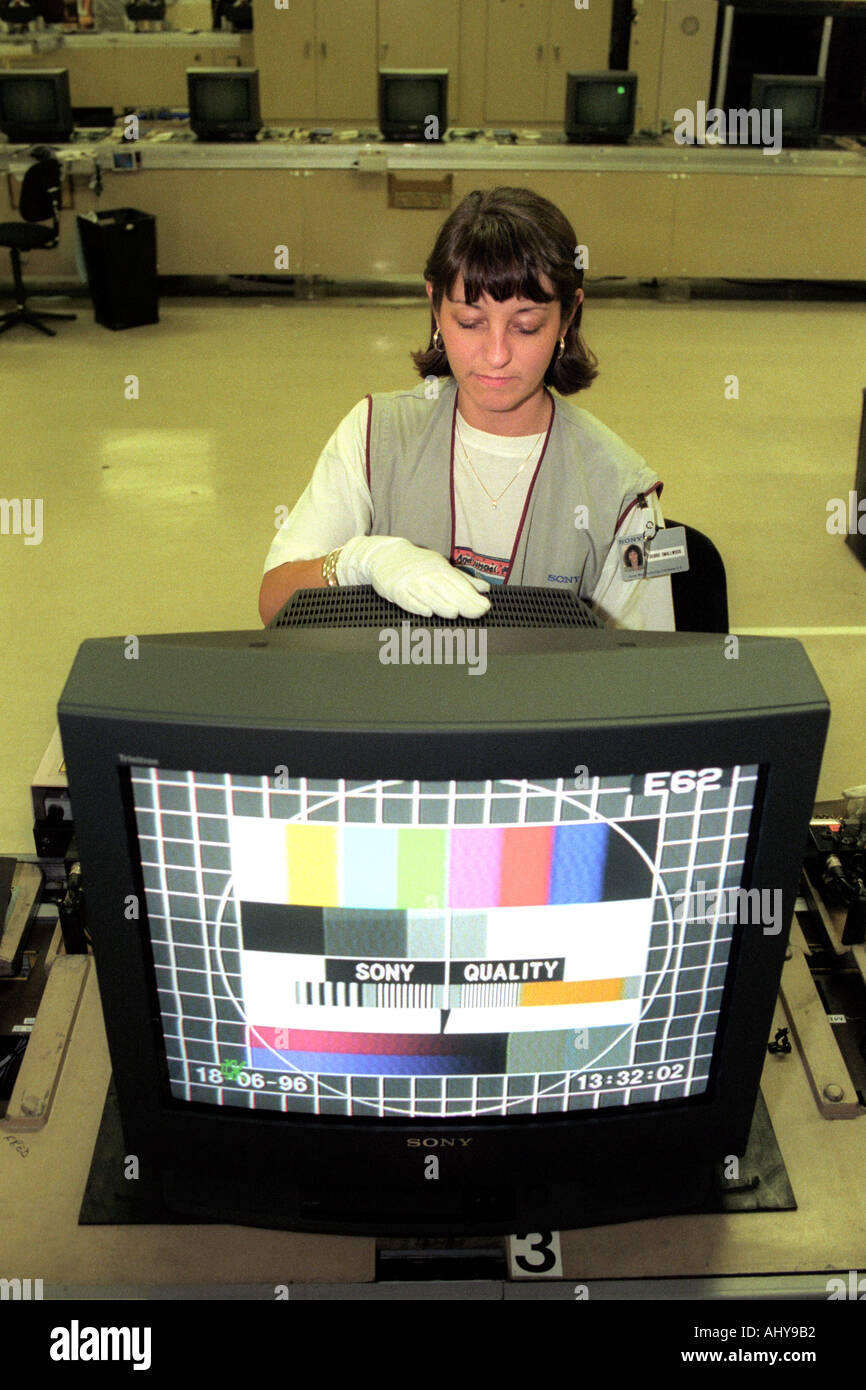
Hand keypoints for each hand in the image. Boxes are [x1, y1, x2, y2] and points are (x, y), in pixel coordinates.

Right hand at [337, 535, 490, 618]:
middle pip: (446, 589)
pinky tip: (426, 612)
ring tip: (455, 613)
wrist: (384, 554)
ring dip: (441, 603)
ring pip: (428, 594)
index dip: (472, 596)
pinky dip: (416, 605)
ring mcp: (409, 581)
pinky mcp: (394, 589)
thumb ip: (462, 579)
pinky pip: (406, 599)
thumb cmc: (416, 564)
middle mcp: (426, 573)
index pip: (459, 583)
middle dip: (463, 601)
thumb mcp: (439, 566)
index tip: (485, 606)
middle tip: (478, 612)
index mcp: (439, 567)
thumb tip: (485, 588)